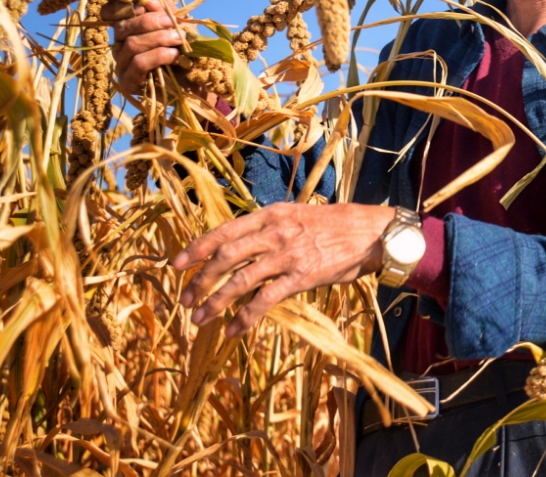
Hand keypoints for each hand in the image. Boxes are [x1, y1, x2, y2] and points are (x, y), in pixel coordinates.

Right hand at [104, 0, 184, 96]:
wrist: (195, 82)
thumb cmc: (185, 51)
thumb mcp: (180, 26)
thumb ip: (167, 12)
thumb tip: (150, 1)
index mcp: (129, 28)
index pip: (111, 13)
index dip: (121, 6)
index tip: (145, 5)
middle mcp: (120, 45)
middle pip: (122, 27)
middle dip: (149, 21)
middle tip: (171, 22)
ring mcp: (122, 65)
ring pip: (131, 44)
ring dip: (158, 38)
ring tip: (178, 39)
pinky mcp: (129, 82)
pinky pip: (138, 64)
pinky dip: (158, 56)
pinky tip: (173, 55)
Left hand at [172, 202, 394, 337]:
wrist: (369, 232)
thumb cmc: (333, 225)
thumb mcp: (296, 215)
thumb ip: (269, 228)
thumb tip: (240, 246)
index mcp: (271, 214)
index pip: (224, 230)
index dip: (197, 247)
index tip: (176, 264)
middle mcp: (275, 231)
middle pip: (226, 256)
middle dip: (200, 279)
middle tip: (184, 299)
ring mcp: (288, 254)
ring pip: (240, 280)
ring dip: (215, 302)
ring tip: (199, 320)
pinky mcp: (301, 276)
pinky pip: (265, 300)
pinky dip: (244, 318)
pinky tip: (232, 331)